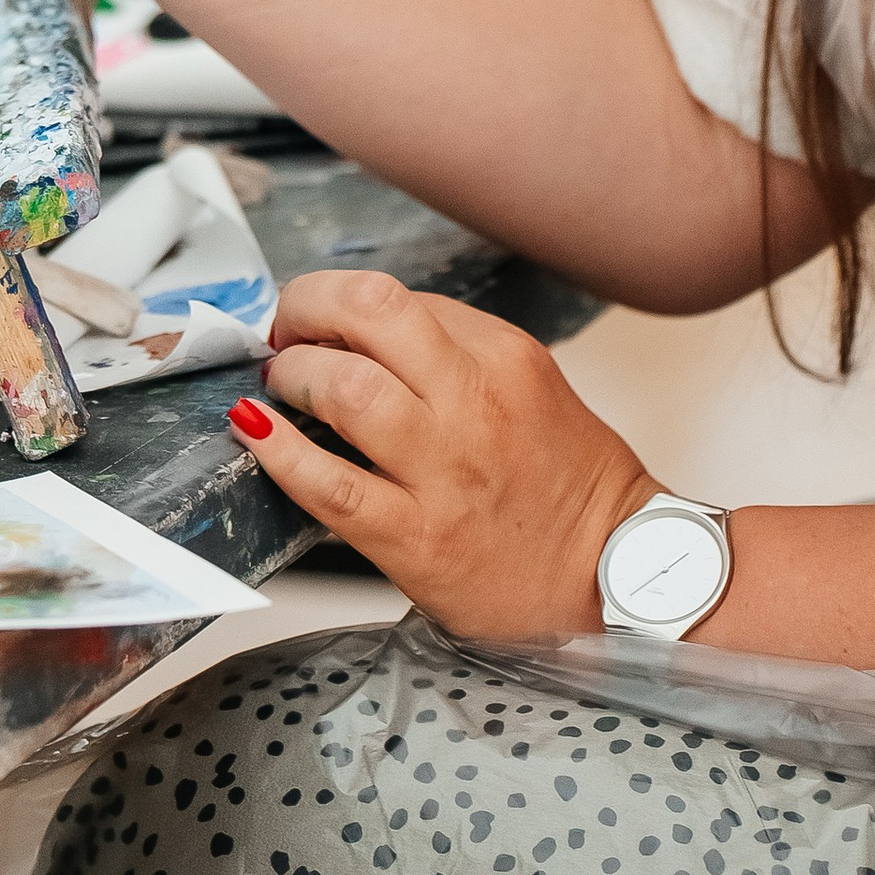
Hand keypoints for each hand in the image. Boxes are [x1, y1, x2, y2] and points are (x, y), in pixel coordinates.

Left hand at [229, 270, 656, 642]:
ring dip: (293, 374)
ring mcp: (445, 472)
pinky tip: (256, 434)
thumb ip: (458, 353)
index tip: (316, 316)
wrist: (618, 577)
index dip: (342, 302)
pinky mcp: (419, 540)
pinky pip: (332, 487)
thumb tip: (366, 335)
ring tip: (279, 383)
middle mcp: (474, 402)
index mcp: (505, 356)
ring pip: (345, 389)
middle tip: (284, 327)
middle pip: (369, 314)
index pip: (401, 298)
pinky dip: (280, 453)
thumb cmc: (573, 486)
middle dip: (306, 307)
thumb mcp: (531, 387)